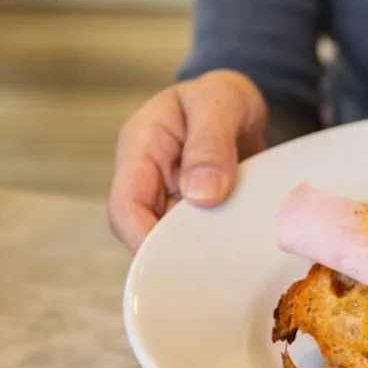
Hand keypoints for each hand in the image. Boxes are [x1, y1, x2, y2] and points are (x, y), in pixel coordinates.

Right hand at [108, 69, 266, 252]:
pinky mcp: (196, 211)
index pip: (126, 208)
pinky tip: (241, 252)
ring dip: (201, 252)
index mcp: (140, 149)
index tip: (180, 259)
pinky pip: (201, 236)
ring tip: (232, 262)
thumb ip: (210, 144)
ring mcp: (172, 198)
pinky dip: (218, 245)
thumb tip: (201, 194)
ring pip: (175, 240)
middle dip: (174, 255)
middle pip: (146, 233)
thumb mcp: (219, 104)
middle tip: (214, 270)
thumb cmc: (222, 97)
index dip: (145, 240)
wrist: (239, 104)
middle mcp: (150, 181)